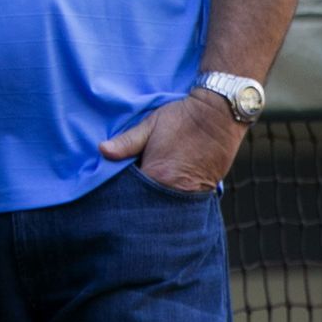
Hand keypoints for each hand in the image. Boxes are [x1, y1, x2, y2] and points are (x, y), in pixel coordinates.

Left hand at [97, 88, 246, 192]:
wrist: (219, 115)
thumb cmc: (181, 118)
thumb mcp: (150, 125)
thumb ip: (126, 142)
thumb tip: (102, 151)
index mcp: (156, 175)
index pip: (130, 194)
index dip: (121, 191)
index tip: (113, 188)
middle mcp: (173, 191)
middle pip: (147, 206)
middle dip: (137, 202)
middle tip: (126, 196)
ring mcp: (191, 195)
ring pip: (165, 207)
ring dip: (154, 202)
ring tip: (144, 197)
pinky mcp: (204, 193)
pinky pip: (181, 204)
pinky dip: (171, 202)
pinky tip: (163, 195)